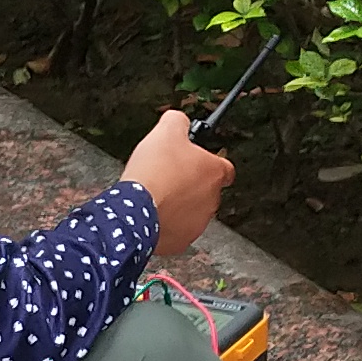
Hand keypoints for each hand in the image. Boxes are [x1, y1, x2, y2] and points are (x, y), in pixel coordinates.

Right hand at [122, 106, 231, 259]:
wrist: (135, 210)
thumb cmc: (154, 172)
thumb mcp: (166, 130)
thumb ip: (178, 121)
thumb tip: (179, 120)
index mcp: (214, 172)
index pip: (226, 167)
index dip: (210, 161)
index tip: (196, 159)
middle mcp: (212, 200)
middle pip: (206, 189)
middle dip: (190, 184)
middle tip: (168, 175)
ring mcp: (198, 223)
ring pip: (192, 211)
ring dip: (179, 204)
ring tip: (158, 194)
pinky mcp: (182, 240)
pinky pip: (177, 229)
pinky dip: (168, 223)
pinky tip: (153, 212)